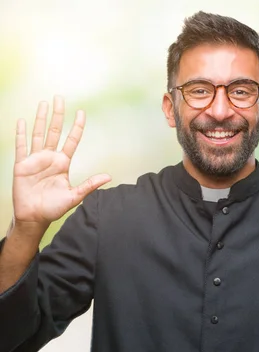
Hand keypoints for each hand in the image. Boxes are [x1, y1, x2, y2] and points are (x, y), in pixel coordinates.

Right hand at [12, 96, 110, 227]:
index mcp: (63, 163)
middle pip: (55, 131)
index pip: (71, 140)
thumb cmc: (54, 207)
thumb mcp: (75, 195)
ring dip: (41, 118)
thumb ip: (90, 185)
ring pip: (39, 133)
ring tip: (44, 103)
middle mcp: (50, 158)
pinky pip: (21, 146)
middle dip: (58, 115)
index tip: (81, 112)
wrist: (34, 217)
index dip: (77, 126)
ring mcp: (35, 159)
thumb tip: (108, 177)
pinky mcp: (22, 165)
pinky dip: (21, 133)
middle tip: (60, 97)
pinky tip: (22, 121)